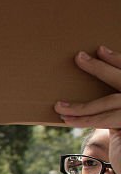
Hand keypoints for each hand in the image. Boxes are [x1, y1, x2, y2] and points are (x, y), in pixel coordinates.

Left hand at [56, 45, 120, 168]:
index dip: (118, 60)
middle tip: (79, 57)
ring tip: (59, 106)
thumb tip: (90, 103)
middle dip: (101, 69)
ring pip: (112, 102)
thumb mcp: (120, 125)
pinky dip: (86, 119)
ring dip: (83, 104)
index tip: (100, 48)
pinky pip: (106, 120)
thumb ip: (114, 109)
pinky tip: (68, 119)